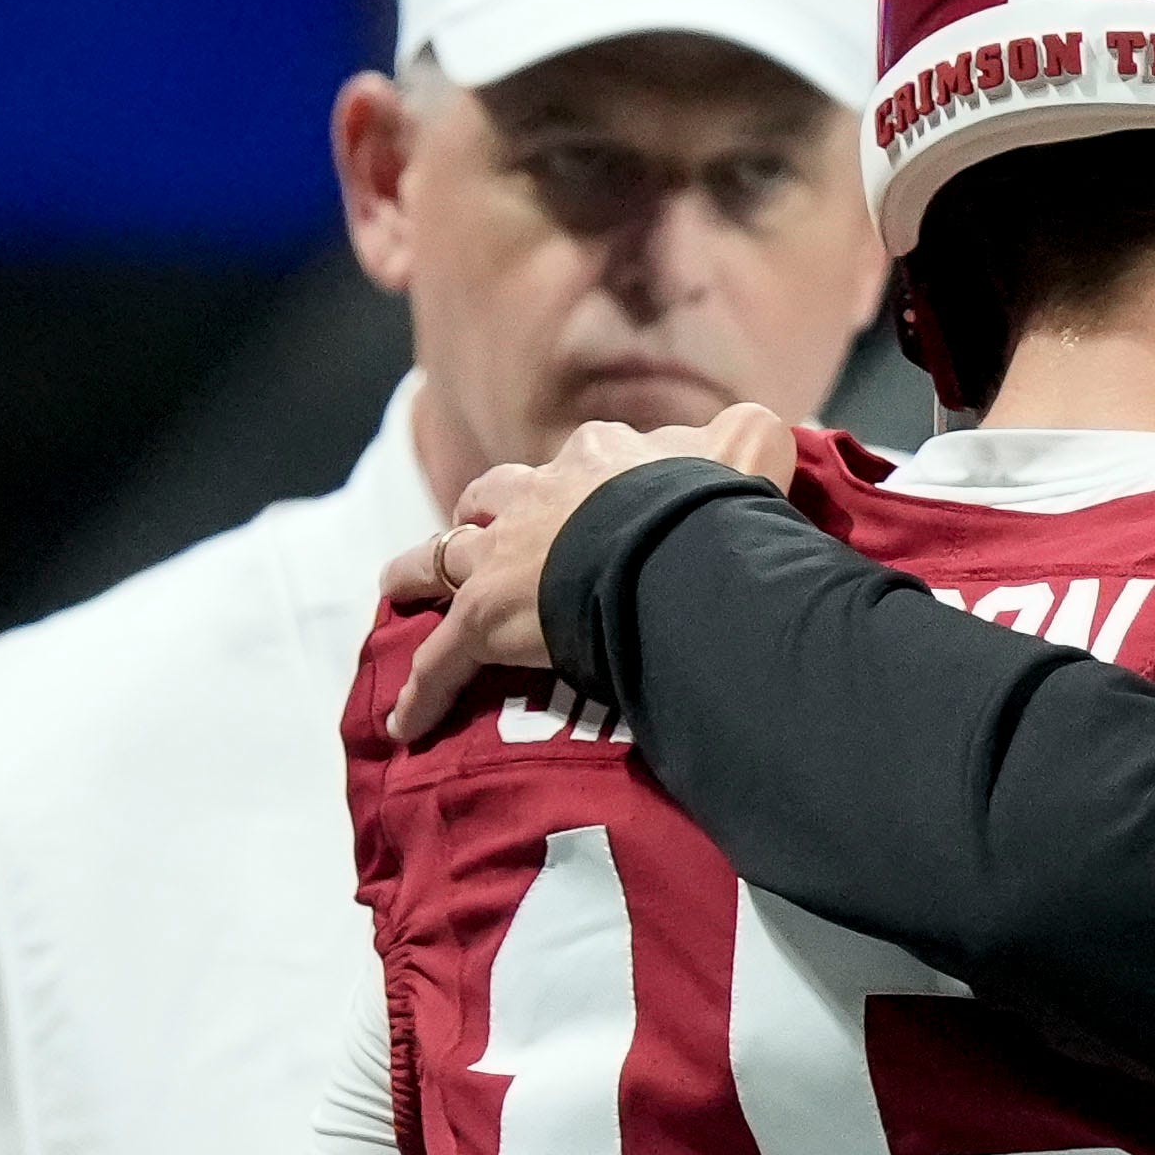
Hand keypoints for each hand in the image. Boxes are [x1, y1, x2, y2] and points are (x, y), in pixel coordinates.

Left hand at [382, 407, 797, 743]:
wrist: (675, 545)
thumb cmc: (714, 502)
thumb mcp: (749, 445)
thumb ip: (744, 438)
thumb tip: (754, 433)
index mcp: (602, 460)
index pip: (584, 462)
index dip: (582, 482)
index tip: (589, 498)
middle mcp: (540, 495)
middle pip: (494, 497)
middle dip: (484, 512)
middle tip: (482, 533)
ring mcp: (505, 555)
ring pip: (442, 559)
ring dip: (419, 572)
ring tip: (401, 586)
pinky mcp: (485, 619)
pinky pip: (443, 658)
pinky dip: (424, 688)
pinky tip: (407, 721)